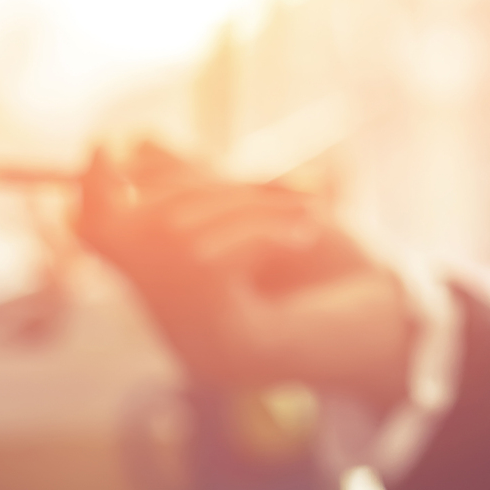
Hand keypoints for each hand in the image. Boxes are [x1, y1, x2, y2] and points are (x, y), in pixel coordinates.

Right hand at [76, 143, 413, 409]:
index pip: (97, 233)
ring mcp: (195, 338)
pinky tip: (303, 229)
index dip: (94, 190)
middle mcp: (173, 320)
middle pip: (140, 226)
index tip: (102, 144)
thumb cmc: (329, 267)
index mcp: (180, 288)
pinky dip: (258, 229)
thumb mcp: (258, 211)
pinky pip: (207, 262)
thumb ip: (200, 179)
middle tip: (274, 188)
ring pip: (176, 237)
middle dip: (202, 187)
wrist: (395, 323)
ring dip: (248, 206)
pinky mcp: (227, 345)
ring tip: (306, 213)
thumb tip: (138, 144)